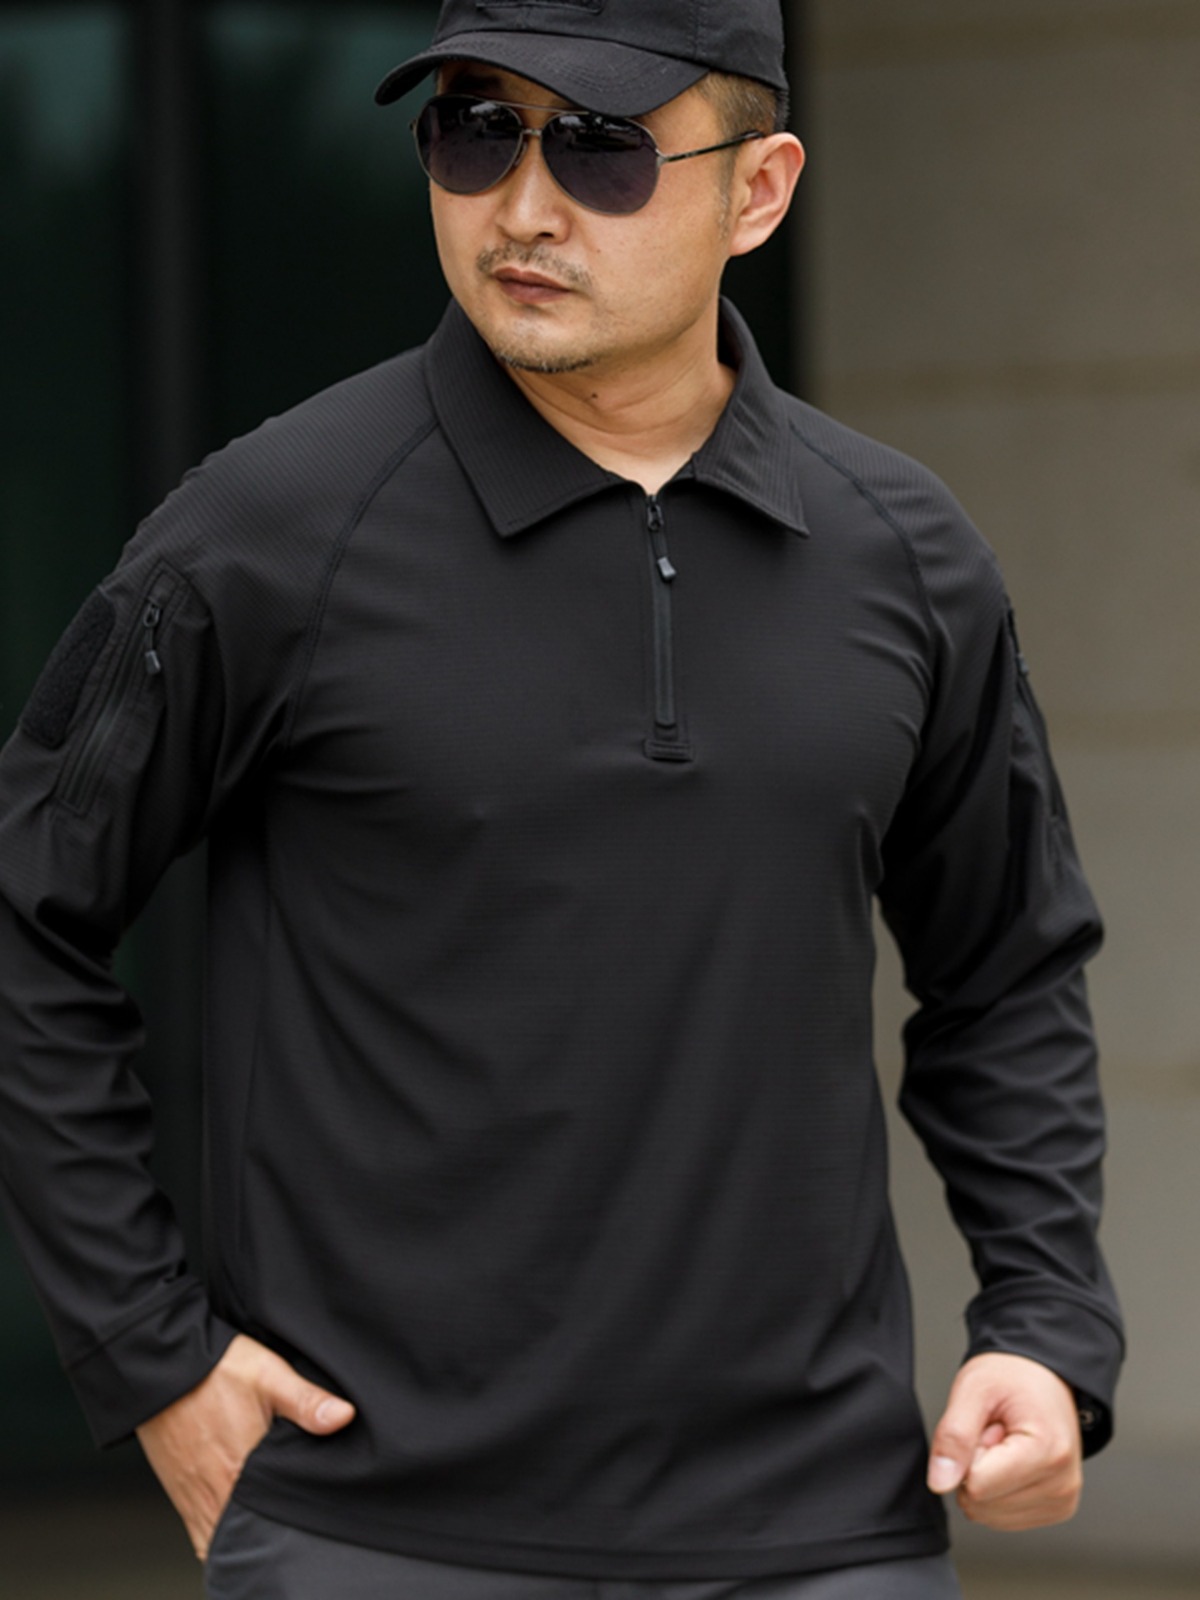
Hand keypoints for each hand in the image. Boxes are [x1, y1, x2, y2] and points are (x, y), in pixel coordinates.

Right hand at [135, 1333, 355, 1559]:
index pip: (269, 1524)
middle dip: (267, 1539)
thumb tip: (344, 1417)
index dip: (289, 1530)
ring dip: (240, 1538)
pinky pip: (199, 1531)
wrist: (159, 1366)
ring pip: (218, 1541)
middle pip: (243, 1540)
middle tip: (290, 1528)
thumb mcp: (267, 1375)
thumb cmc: (213, 1369)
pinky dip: (217, 1534)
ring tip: (266, 1526)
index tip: (307, 1524)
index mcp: (239, 1475)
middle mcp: (213, 1496)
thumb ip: (306, 1401)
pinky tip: (237, 1518)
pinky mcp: (180, 1492)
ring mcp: (192, 1498)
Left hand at [926, 1352, 1081, 1529]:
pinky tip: (1012, 1460)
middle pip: (981, 1505)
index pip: (976, 1485)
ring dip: (985, 1479)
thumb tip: (939, 1483)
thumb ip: (953, 1435)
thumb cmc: (1013, 1377)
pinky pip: (1002, 1518)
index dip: (969, 1452)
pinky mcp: (1055, 1510)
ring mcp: (1061, 1502)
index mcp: (1048, 1452)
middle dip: (975, 1467)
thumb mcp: (973, 1389)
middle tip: (994, 1433)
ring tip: (1004, 1443)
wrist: (1044, 1377)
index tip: (987, 1426)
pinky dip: (997, 1490)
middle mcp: (1061, 1485)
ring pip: (989, 1516)